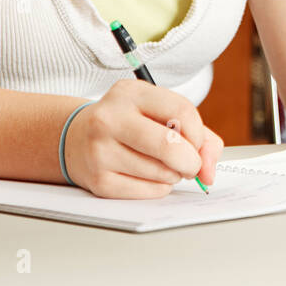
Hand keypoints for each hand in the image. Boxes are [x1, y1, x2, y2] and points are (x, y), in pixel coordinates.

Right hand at [63, 79, 224, 197]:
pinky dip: (158, 188)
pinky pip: (146, 191)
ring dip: (174, 175)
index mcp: (130, 93)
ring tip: (164, 167)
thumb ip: (198, 134)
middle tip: (191, 165)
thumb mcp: (158, 112)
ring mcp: (100, 150)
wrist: (76, 138)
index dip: (199, 134)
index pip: (182, 111)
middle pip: (169, 145)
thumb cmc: (130, 124)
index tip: (198, 144)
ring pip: (160, 172)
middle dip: (191, 162)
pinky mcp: (97, 180)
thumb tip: (210, 170)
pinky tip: (149, 177)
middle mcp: (110, 118)